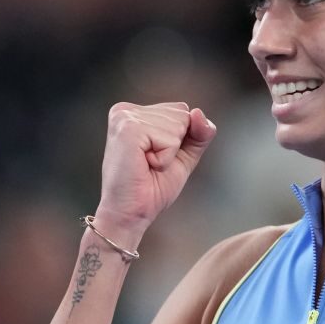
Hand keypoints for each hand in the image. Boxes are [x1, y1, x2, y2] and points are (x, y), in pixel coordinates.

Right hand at [96, 102, 215, 234]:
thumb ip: (198, 133)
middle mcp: (126, 110)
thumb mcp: (183, 155)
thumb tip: (199, 113)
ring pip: (178, 124)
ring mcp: (125, 118)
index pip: (181, 109)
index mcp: (134, 112)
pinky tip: (144, 165)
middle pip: (181, 113)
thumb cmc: (151, 188)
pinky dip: (164, 159)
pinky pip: (170, 139)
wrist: (130, 214)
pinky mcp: (128, 130)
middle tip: (150, 163)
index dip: (179, 140)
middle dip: (175, 145)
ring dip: (169, 153)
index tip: (155, 157)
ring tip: (146, 165)